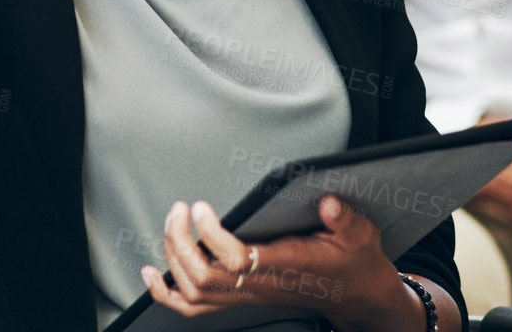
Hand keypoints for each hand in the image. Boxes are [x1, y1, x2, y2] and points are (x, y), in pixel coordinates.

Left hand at [142, 197, 423, 331]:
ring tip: (172, 223)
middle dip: (181, 241)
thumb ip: (345, 218)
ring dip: (172, 256)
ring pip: (195, 291)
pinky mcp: (240, 298)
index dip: (211, 235)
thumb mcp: (360, 234)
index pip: (237, 260)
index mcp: (286, 265)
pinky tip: (151, 274)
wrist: (355, 294)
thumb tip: (329, 203)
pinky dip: (166, 294)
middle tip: (179, 209)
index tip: (200, 207)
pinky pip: (195, 307)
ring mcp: (248, 296)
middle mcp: (262, 285)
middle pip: (205, 277)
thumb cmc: (352, 260)